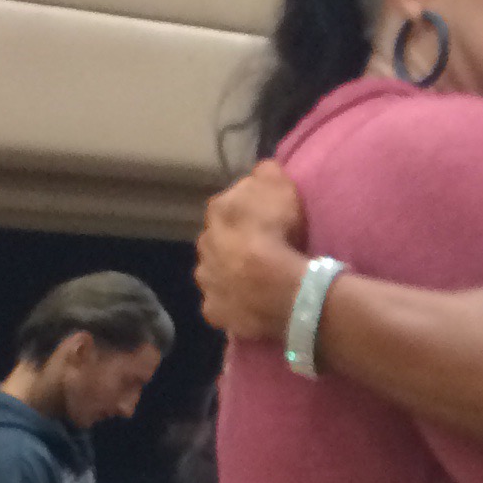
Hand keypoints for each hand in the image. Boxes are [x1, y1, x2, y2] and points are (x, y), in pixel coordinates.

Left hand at [195, 164, 310, 340]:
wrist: (274, 284)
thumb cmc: (277, 230)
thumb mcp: (279, 185)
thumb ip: (266, 174)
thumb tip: (262, 170)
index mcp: (217, 212)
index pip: (227, 207)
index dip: (245, 214)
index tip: (264, 220)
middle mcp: (203, 244)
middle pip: (218, 242)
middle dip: (232, 245)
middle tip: (260, 252)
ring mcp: (207, 281)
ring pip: (215, 274)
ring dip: (229, 275)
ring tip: (256, 281)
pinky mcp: (214, 311)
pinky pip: (223, 306)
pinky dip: (233, 305)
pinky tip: (250, 305)